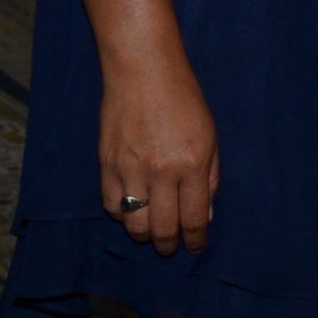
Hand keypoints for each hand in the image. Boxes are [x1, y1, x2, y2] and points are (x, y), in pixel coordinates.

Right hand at [98, 55, 217, 254]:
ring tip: (151, 231)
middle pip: (163, 229)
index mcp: (193, 164)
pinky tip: (131, 209)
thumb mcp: (210, 135)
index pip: (194, 218)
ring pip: (134, 224)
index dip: (196, 239)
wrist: (142, 70)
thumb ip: (210, 176)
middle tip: (171, 246)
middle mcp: (162, 172)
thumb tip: (205, 213)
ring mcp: (131, 170)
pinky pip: (112, 206)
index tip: (195, 245)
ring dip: (145, 234)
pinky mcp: (106, 165)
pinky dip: (122, 214)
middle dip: (169, 245)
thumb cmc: (184, 98)